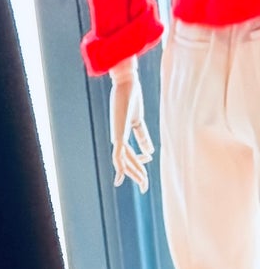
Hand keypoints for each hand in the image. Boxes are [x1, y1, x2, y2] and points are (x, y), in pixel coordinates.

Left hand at [111, 60, 153, 191]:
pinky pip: (120, 154)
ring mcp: (117, 136)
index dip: (139, 162)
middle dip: (137, 174)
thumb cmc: (131, 96)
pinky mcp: (118, 133)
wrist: (127, 82)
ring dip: (134, 172)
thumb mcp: (139, 120)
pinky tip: (120, 177)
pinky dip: (121, 166)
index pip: (130, 154)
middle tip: (145, 187)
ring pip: (124, 161)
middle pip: (127, 161)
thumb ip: (143, 137)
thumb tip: (150, 152)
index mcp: (124, 134)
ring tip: (143, 182)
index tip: (149, 163)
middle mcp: (118, 138)